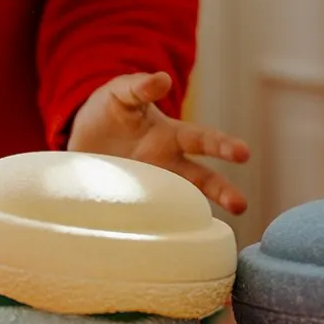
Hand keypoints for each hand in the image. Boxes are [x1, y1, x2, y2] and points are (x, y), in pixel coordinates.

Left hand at [67, 72, 249, 214]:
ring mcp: (151, 187)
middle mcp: (167, 165)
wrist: (80, 137)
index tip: (243, 154)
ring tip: (214, 232)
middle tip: (240, 205)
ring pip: (181, 203)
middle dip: (221, 190)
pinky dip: (159, 228)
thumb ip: (138, 87)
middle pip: (200, 179)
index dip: (222, 146)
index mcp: (170, 137)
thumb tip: (162, 79)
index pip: (202, 140)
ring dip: (197, 215)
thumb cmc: (109, 110)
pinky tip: (166, 243)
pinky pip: (149, 217)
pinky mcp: (131, 203)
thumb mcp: (120, 93)